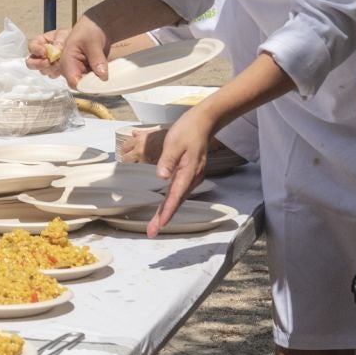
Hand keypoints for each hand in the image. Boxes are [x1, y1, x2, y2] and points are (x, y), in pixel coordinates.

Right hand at [26, 28, 67, 77]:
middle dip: (39, 64)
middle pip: (31, 63)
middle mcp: (40, 54)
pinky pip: (51, 74)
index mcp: (40, 42)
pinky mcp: (54, 70)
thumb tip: (53, 50)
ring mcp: (47, 63)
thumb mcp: (62, 35)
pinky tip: (63, 67)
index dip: (35, 50)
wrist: (78, 43)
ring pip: (42, 70)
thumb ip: (57, 42)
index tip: (44, 52)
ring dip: (49, 68)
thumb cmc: (68, 36)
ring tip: (59, 64)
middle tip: (48, 62)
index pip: (31, 46)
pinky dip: (56, 72)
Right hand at [49, 16, 111, 88]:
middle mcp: (71, 68)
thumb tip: (103, 76)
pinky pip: (92, 80)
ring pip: (87, 84)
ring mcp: (79, 70)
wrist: (95, 26)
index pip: (73, 81)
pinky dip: (100, 79)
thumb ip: (97, 59)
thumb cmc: (90, 30)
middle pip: (80, 85)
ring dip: (98, 83)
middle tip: (107, 83)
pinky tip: (108, 76)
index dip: (85, 86)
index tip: (100, 85)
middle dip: (93, 86)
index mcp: (67, 61)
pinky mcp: (86, 71)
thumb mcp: (94, 42)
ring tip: (109, 80)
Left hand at [150, 109, 213, 235]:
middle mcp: (192, 178)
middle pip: (177, 202)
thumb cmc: (186, 131)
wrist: (203, 122)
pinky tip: (165, 207)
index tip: (159, 226)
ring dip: (167, 212)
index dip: (166, 212)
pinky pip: (180, 192)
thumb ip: (167, 160)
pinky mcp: (191, 174)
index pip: (175, 196)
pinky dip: (172, 202)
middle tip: (152, 232)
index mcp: (188, 172)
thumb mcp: (173, 143)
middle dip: (164, 218)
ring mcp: (193, 177)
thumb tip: (161, 177)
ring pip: (179, 198)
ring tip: (156, 225)